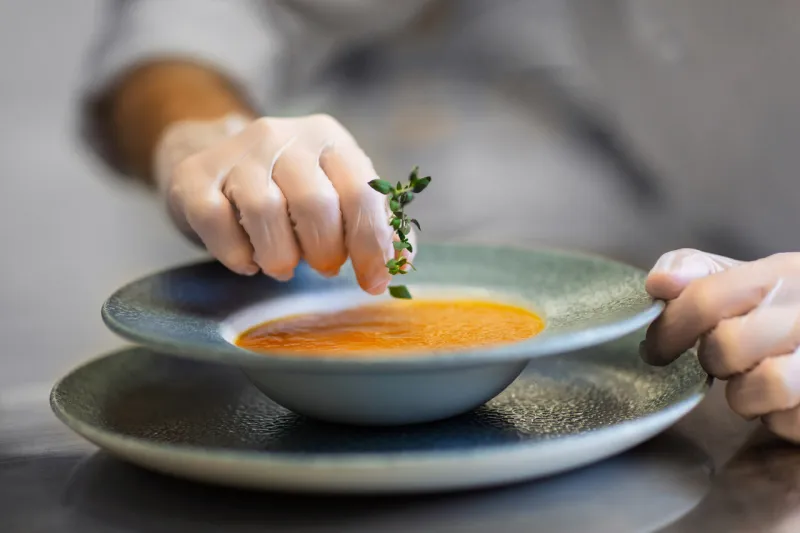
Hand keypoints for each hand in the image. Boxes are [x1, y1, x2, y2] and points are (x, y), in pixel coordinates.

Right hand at [154, 113, 410, 293]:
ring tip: (284, 265)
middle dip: (325, 251)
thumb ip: (373, 223)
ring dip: (280, 257)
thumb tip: (399, 263)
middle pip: (314, 203)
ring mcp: (235, 154)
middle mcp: (281, 136)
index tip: (374, 282)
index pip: (361, 192)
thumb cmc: (290, 190)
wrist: (216, 162)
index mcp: (328, 139)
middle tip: (324, 266)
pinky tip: (247, 260)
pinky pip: (216, 221)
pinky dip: (237, 255)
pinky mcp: (194, 176)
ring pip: (264, 210)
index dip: (372, 245)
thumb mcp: (337, 193)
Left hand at [643, 248, 799, 442]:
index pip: (705, 299)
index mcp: (783, 274)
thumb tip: (659, 283)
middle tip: (719, 362)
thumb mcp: (745, 279)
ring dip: (747, 395)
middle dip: (713, 360)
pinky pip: (792, 421)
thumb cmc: (779, 309)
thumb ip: (697, 272)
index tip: (656, 349)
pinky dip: (778, 419)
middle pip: (729, 345)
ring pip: (769, 384)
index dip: (669, 328)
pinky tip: (782, 402)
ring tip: (753, 383)